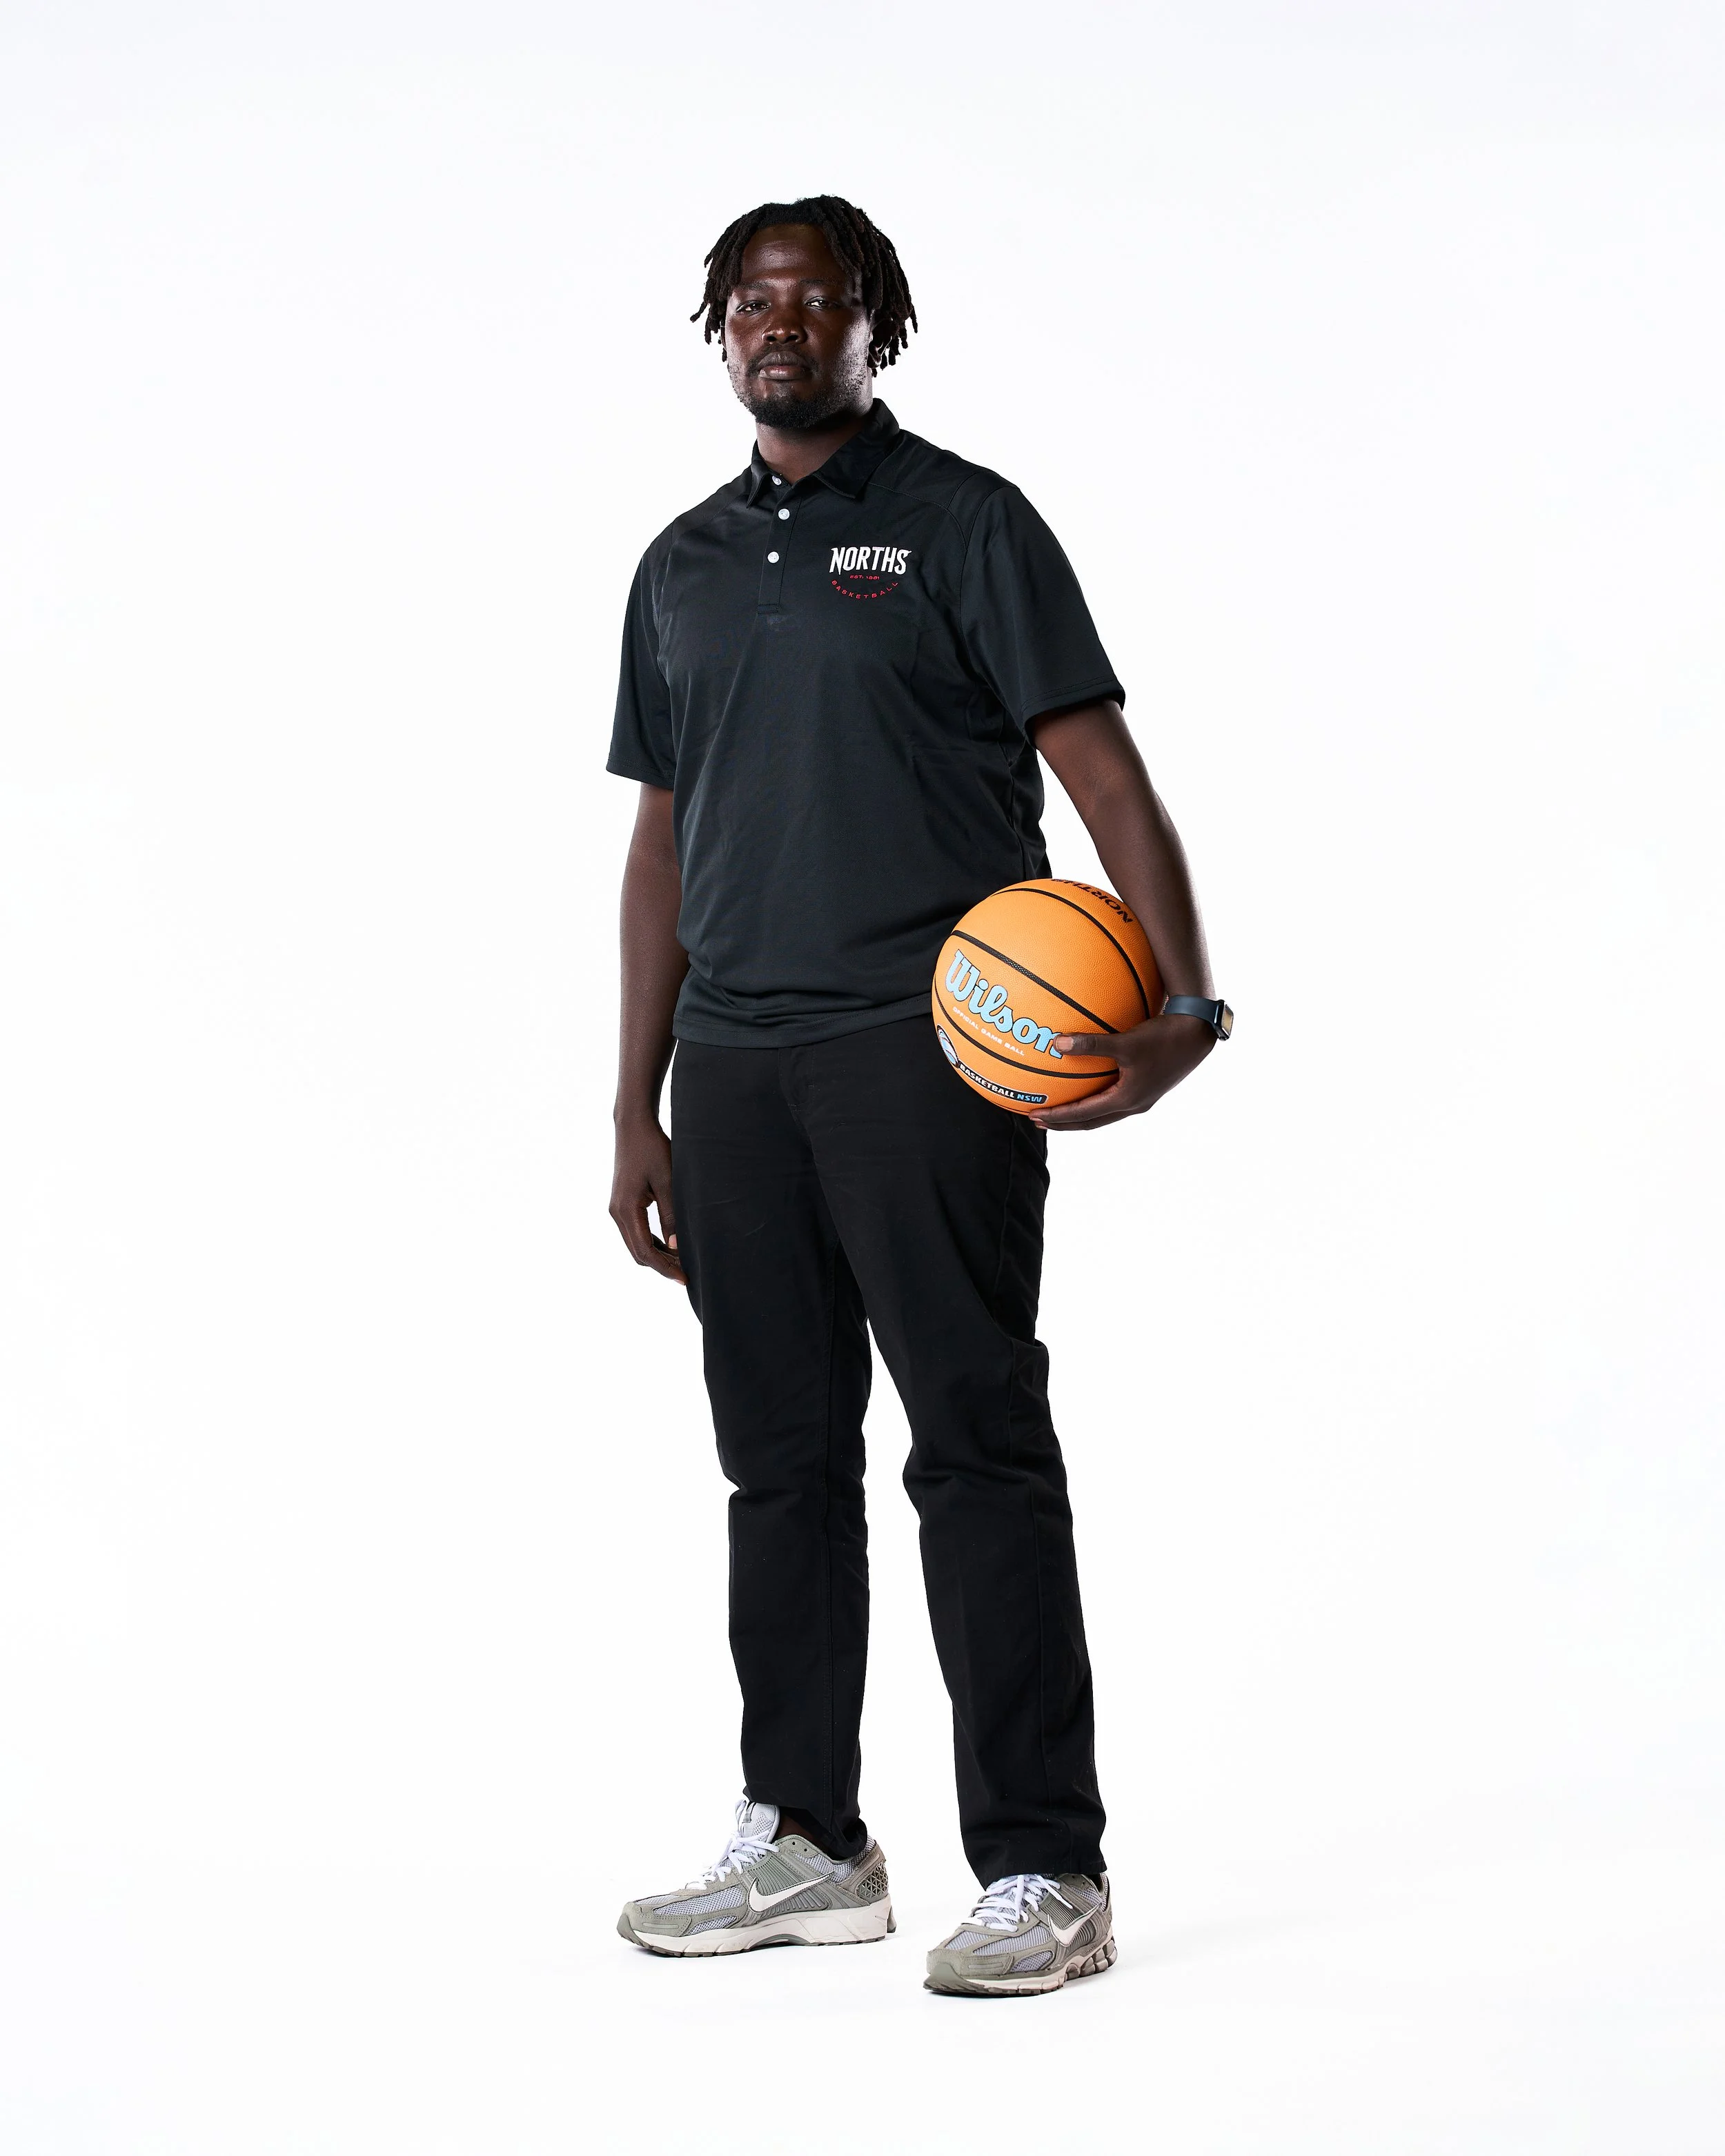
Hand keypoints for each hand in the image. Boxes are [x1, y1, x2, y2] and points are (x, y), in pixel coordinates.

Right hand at [609, 1115, 683, 1281]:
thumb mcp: (668, 1181)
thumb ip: (672, 1215)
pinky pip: (636, 1232)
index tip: (685, 1277)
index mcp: (626, 1209)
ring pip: (636, 1244)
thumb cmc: (653, 1149)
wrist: (634, 1127)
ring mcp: (617, 1209)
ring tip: (682, 1260)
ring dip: (658, 1254)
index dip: (665, 1267)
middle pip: (638, 1252)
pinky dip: (652, 1241)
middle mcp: (617, 1213)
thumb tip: (678, 1248)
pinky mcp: (623, 1204)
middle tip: (688, 1271)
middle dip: (662, 1265)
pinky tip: (671, 1243)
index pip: (645, 1251)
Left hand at [1029, 1013, 1213, 1131]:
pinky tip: (1089, 1081)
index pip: (1084, 1116)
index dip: (1057, 1118)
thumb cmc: (1163, 1038)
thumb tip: (1056, 1043)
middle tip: (1039, 1121)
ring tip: (1060, 1108)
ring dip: (1081, 1112)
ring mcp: (1142, 1097)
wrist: (1198, 1033)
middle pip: (1092, 1121)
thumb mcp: (1125, 1042)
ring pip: (1104, 1112)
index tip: (1033, 1117)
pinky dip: (1096, 1096)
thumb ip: (1091, 1043)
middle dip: (1065, 1123)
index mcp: (1127, 1100)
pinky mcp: (1147, 1085)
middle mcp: (1134, 1104)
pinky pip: (1114, 1096)